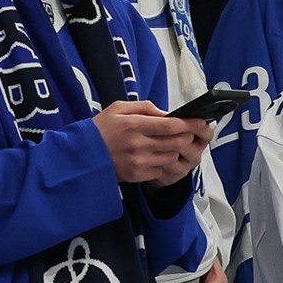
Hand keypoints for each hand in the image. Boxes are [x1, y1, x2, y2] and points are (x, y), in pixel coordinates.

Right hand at [93, 101, 211, 185]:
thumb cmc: (100, 129)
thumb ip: (144, 108)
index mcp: (134, 124)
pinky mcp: (136, 175)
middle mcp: (137, 144)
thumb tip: (166, 113)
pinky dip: (163, 163)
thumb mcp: (118, 108)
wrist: (80, 156)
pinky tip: (155, 156)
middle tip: (188, 132)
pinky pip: (161, 169)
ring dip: (175, 150)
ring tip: (169, 144)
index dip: (190, 124)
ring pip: (171, 156)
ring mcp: (137, 162)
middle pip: (176, 142)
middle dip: (187, 136)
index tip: (202, 122)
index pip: (171, 125)